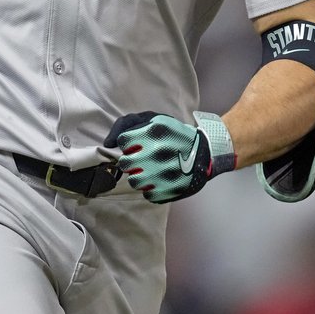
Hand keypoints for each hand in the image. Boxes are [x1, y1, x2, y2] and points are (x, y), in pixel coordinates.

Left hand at [104, 111, 234, 203]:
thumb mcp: (154, 118)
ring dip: (140, 177)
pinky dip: (152, 189)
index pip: (123, 141)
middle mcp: (158, 152)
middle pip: (125, 163)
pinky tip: (161, 180)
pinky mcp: (169, 190)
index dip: (129, 143)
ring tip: (151, 171)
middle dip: (131, 161)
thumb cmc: (175, 134)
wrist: (206, 153)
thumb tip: (108, 143)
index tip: (138, 144)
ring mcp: (163, 173)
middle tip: (143, 159)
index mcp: (153, 131)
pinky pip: (147, 195)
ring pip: (134, 182)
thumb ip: (126, 124)